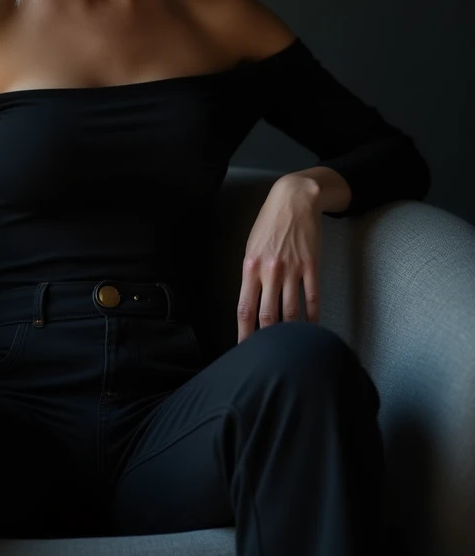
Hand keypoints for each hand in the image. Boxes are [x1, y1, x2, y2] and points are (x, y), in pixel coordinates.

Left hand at [237, 176, 322, 343]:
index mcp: (250, 267)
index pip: (244, 308)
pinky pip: (311, 298)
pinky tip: (312, 329)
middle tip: (267, 356)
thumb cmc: (270, 223)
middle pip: (267, 315)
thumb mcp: (251, 246)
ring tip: (290, 346)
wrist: (294, 199)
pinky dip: (312, 317)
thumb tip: (251, 300)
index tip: (243, 348)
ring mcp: (292, 270)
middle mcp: (270, 271)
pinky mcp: (311, 266)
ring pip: (291, 311)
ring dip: (290, 332)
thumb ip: (251, 273)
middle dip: (267, 339)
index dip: (243, 332)